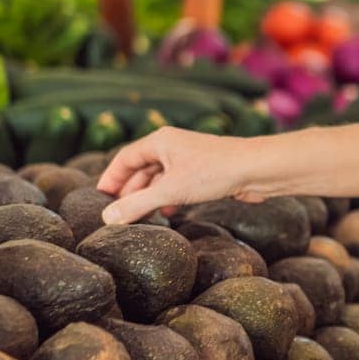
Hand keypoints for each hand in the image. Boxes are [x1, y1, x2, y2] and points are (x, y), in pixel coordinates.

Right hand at [96, 128, 259, 224]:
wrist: (258, 170)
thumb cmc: (215, 172)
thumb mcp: (170, 191)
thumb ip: (137, 205)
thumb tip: (107, 218)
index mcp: (160, 141)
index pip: (125, 158)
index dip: (111, 178)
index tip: (100, 197)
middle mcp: (173, 146)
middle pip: (142, 168)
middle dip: (130, 190)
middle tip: (118, 213)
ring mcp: (190, 159)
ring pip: (161, 178)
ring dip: (149, 197)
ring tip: (139, 217)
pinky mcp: (205, 173)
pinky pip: (178, 185)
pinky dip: (169, 198)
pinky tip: (167, 213)